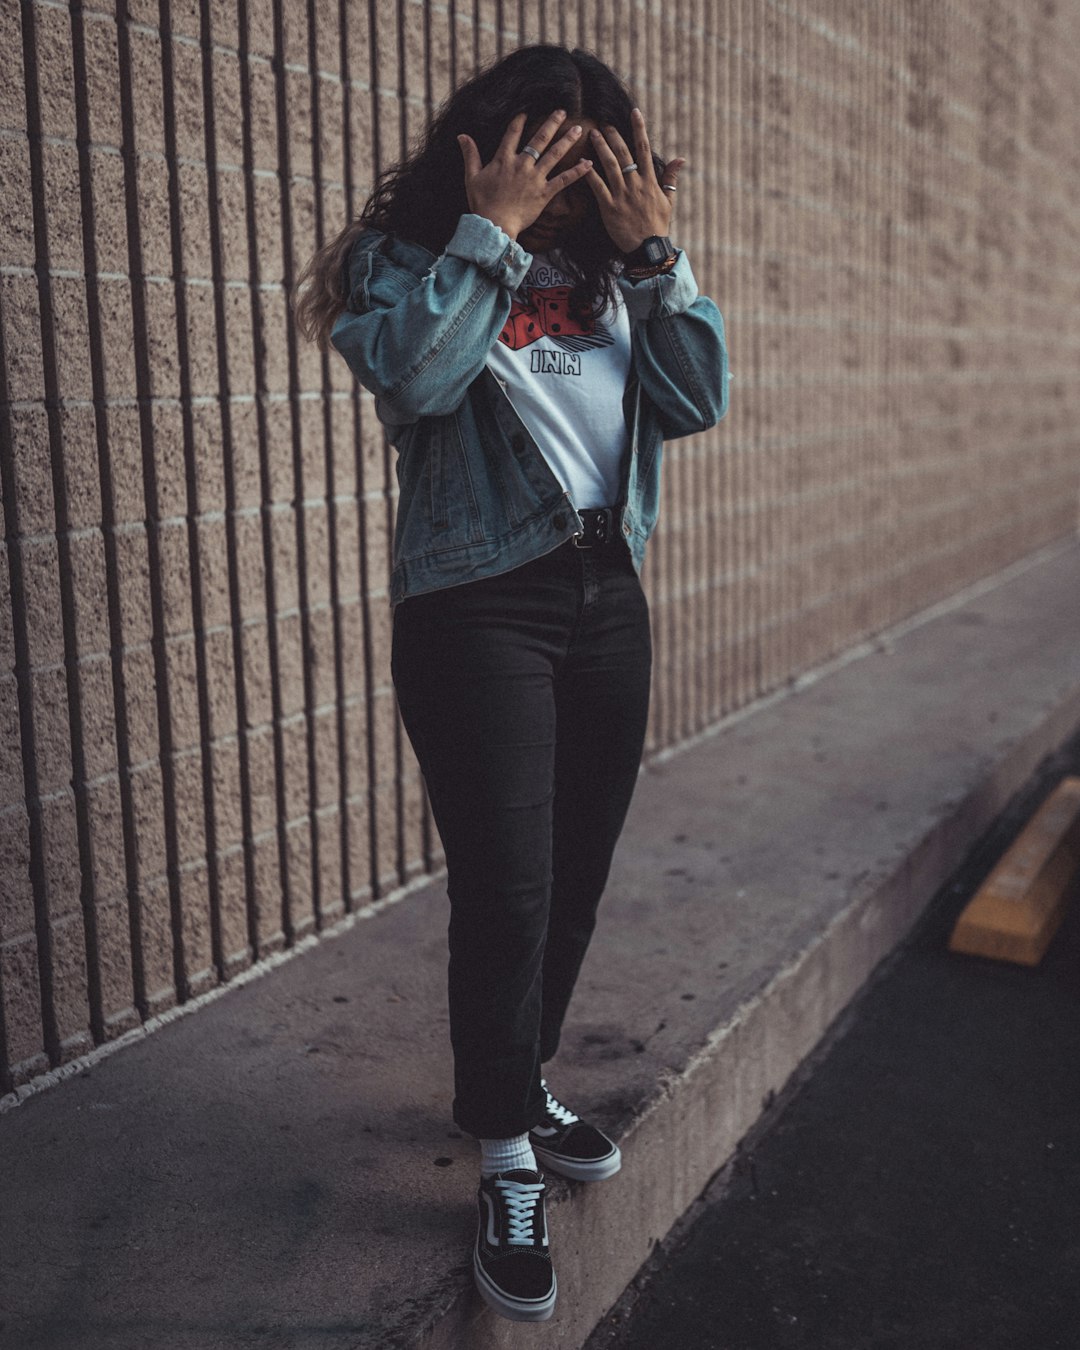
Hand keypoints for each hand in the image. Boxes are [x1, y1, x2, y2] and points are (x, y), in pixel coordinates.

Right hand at [457, 110, 593, 240]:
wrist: (495, 225)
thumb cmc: (482, 203)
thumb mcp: (471, 177)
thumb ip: (470, 155)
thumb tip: (462, 135)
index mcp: (504, 159)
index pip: (513, 133)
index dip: (519, 121)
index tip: (526, 111)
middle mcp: (522, 164)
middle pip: (539, 139)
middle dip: (552, 123)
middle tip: (563, 111)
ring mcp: (535, 178)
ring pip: (554, 154)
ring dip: (567, 140)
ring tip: (578, 129)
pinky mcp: (545, 193)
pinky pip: (564, 180)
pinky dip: (577, 172)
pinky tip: (588, 163)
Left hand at [584, 108, 683, 253]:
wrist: (648, 249)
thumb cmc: (658, 225)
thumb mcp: (668, 200)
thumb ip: (671, 178)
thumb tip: (681, 159)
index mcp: (650, 180)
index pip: (644, 148)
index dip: (639, 128)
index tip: (634, 112)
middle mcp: (636, 184)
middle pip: (624, 153)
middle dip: (614, 135)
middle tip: (604, 123)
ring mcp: (622, 195)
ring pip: (610, 165)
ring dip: (600, 148)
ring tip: (592, 134)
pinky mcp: (609, 207)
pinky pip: (597, 187)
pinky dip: (589, 173)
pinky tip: (581, 162)